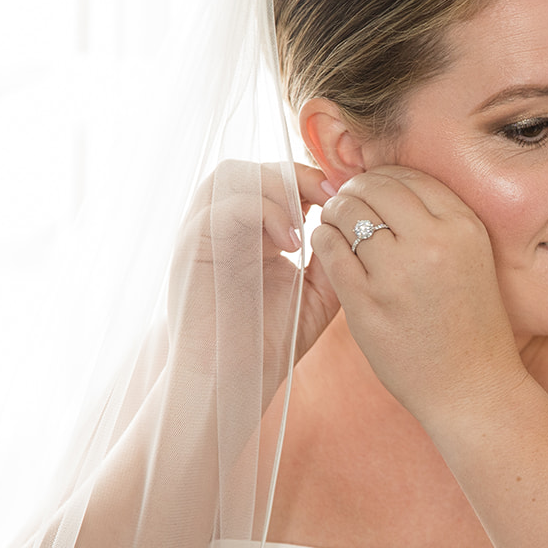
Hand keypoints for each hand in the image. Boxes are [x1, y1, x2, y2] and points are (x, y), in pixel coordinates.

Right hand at [167, 160, 338, 392]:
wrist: (231, 382)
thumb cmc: (269, 344)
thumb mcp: (317, 295)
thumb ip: (334, 258)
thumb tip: (356, 222)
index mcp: (252, 232)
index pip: (277, 179)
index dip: (313, 179)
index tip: (347, 195)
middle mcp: (224, 225)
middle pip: (255, 166)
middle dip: (298, 174)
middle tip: (332, 196)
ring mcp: (203, 232)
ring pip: (233, 174)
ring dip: (277, 187)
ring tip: (307, 222)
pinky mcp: (191, 247)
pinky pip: (221, 206)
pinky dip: (261, 213)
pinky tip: (291, 243)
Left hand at [311, 165, 524, 421]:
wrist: (473, 386)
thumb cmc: (472, 324)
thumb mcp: (473, 259)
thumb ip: (439, 223)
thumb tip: (390, 188)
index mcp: (463, 227)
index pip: (410, 177)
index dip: (384, 178)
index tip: (374, 190)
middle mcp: (432, 243)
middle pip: (375, 188)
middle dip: (355, 189)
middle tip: (345, 202)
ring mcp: (397, 273)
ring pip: (347, 213)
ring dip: (334, 212)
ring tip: (333, 224)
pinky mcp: (367, 302)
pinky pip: (330, 250)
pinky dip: (322, 240)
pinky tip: (327, 247)